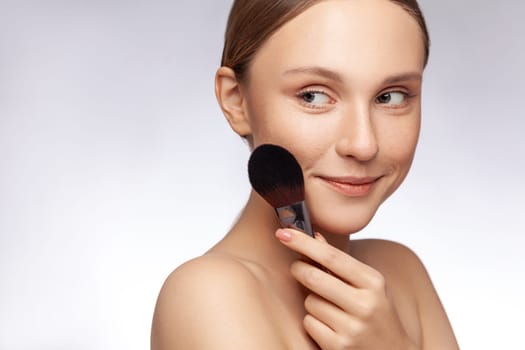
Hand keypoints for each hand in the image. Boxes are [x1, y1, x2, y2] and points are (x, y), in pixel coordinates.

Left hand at [275, 228, 416, 349]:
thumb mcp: (368, 286)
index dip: (304, 243)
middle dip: (299, 269)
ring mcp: (352, 328)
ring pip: (310, 302)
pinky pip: (309, 323)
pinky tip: (330, 328)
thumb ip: (341, 263)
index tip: (285, 233)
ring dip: (312, 302)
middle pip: (314, 277)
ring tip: (330, 310)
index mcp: (374, 282)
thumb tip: (315, 237)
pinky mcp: (338, 347)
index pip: (332, 256)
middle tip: (297, 267)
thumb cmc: (377, 315)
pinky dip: (313, 323)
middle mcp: (365, 304)